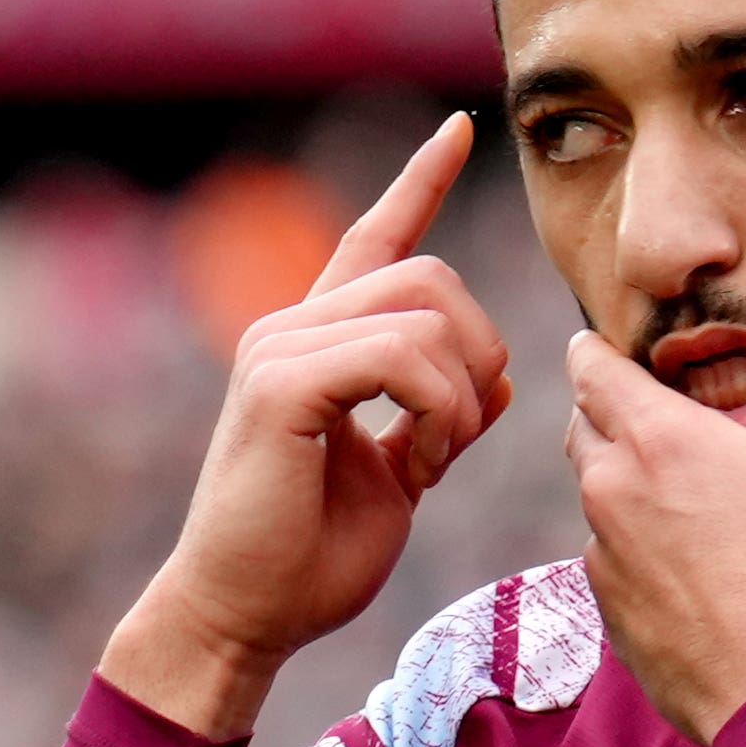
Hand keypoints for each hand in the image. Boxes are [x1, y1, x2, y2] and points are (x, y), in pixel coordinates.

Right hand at [100, 119, 512, 738]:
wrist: (244, 615)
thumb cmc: (310, 557)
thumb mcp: (399, 479)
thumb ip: (439, 420)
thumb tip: (500, 381)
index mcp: (321, 341)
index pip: (376, 236)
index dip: (420, 182)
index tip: (459, 131)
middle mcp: (293, 326)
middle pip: (433, 276)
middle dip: (481, 352)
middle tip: (461, 436)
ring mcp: (281, 347)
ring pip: (427, 314)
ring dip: (460, 395)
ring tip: (432, 459)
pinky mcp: (281, 383)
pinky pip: (403, 358)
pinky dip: (437, 412)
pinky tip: (418, 463)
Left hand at [567, 293, 745, 742]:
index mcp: (659, 439)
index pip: (588, 365)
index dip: (602, 351)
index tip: (626, 353)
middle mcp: (611, 489)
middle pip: (583, 425)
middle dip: (616, 416)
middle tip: (679, 428)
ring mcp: (602, 554)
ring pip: (596, 495)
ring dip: (630, 486)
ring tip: (696, 504)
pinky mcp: (607, 611)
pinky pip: (609, 559)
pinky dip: (639, 551)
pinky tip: (696, 570)